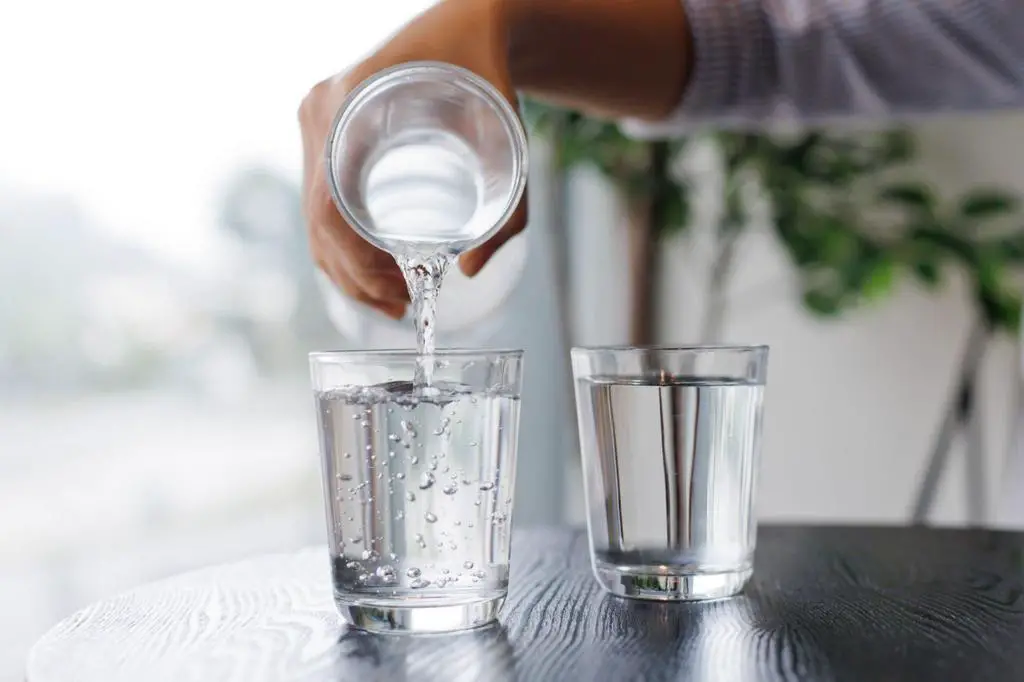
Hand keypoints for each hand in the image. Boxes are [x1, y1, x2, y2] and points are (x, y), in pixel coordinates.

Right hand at [298, 0, 526, 319]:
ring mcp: (318, 122)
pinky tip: (373, 270)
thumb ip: (509, 208)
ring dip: (346, 268)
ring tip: (393, 299)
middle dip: (355, 277)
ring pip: (315, 217)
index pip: (328, 208)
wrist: (475, 22)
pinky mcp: (328, 133)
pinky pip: (321, 200)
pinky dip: (342, 243)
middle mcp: (321, 113)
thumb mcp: (508, 136)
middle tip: (401, 306)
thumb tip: (474, 270)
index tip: (399, 289)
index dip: (356, 262)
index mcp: (347, 104)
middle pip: (317, 220)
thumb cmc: (489, 67)